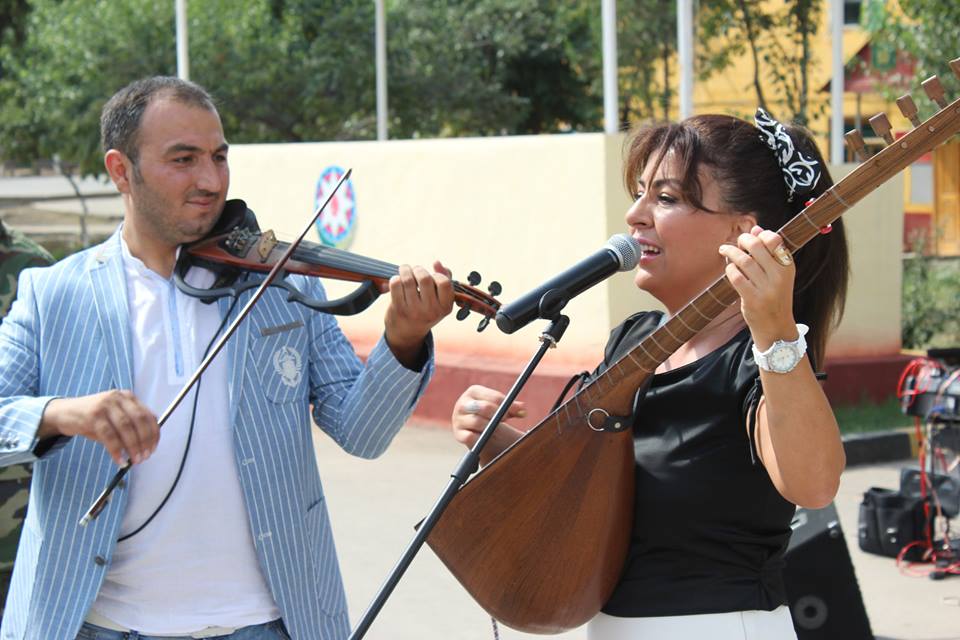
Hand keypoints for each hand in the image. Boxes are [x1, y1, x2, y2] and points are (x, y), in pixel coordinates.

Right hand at [38, 390, 158, 465]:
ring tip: (134, 460)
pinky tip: (120, 460)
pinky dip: (117, 450)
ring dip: (133, 447)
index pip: (148, 415)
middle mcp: (118, 398)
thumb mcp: (114, 418)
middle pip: (139, 420)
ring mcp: (105, 405)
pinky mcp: (93, 415)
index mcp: (128, 397)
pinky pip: (109, 435)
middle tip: (144, 457)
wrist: (63, 412)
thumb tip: (146, 447)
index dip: (154, 433)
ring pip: (126, 428)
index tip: (153, 448)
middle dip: (145, 441)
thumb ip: (130, 428)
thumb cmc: (93, 418)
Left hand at [384, 261, 453, 367]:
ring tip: (405, 271)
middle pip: (424, 278)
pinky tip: (397, 281)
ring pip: (408, 279)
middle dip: (418, 269)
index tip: (432, 276)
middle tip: (415, 271)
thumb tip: (437, 262)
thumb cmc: (426, 309)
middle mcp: (431, 311)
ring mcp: (414, 311)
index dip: (437, 274)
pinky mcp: (398, 309)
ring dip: (405, 270)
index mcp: (445, 307)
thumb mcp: (440, 299)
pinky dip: (395, 278)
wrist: (408, 333)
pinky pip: (396, 284)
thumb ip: (445, 278)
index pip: (444, 282)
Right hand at [452, 385, 526, 461]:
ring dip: (489, 427)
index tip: (510, 413)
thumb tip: (523, 410)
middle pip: (483, 407)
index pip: (492, 396)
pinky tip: (485, 438)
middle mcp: (463, 403)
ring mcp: (458, 419)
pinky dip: (480, 438)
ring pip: (477, 422)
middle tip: (505, 419)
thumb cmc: (489, 414)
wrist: (473, 429)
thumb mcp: (499, 407)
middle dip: (497, 415)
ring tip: (495, 428)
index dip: (504, 405)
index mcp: (473, 392)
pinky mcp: (458, 434)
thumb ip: (512, 407)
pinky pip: (470, 437)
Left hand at [718, 225, 797, 348]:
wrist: (776, 327)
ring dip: (731, 252)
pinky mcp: (753, 299)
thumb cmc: (774, 296)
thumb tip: (755, 228)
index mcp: (788, 266)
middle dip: (742, 240)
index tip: (750, 236)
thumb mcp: (777, 274)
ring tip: (724, 250)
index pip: (775, 240)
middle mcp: (779, 276)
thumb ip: (767, 251)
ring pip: (744, 261)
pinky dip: (729, 270)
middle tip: (735, 242)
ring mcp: (767, 288)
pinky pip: (736, 277)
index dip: (759, 234)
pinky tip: (729, 269)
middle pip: (756, 247)